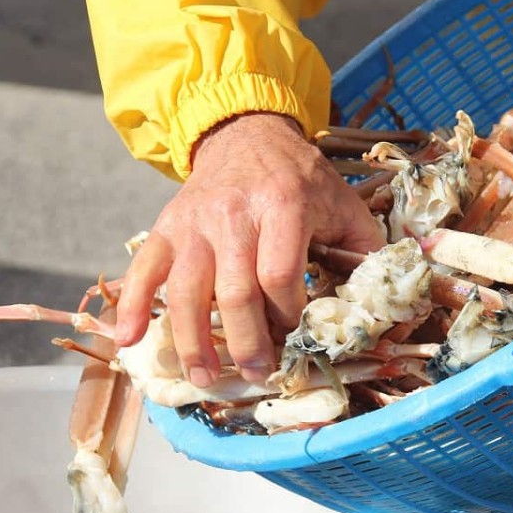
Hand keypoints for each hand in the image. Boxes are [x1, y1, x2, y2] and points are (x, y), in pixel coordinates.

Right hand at [115, 113, 385, 387]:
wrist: (246, 134)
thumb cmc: (300, 179)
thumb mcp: (343, 203)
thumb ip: (365, 249)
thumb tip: (385, 303)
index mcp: (284, 204)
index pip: (280, 275)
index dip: (288, 317)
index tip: (297, 343)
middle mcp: (233, 213)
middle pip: (235, 291)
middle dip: (247, 342)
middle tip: (259, 373)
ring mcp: (194, 222)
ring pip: (187, 289)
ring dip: (194, 340)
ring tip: (206, 377)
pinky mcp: (166, 227)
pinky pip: (144, 269)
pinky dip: (133, 305)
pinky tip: (127, 339)